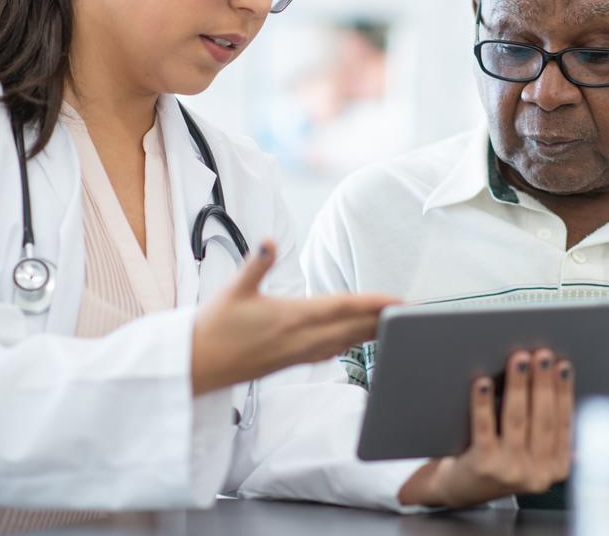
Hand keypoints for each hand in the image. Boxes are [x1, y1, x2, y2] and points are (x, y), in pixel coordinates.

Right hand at [191, 240, 397, 394]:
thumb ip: (256, 264)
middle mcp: (300, 338)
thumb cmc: (213, 327)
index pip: (341, 308)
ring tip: (394, 326)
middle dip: (382, 320)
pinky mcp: (290, 362)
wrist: (197, 367)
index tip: (397, 302)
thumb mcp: (233, 289)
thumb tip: (269, 241)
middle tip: (411, 314)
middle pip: (351, 328)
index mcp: (290, 317)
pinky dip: (348, 345)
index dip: (372, 304)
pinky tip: (356, 342)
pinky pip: (329, 352)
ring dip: (370, 334)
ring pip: (344, 342)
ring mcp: (297, 353)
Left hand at [398, 349, 573, 507]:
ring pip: (516, 418)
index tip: (562, 366)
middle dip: (543, 382)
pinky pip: (484, 427)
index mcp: (555, 469)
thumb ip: (549, 431)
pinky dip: (483, 403)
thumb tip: (564, 389)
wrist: (460, 489)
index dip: (564, 392)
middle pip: (542, 419)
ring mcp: (510, 471)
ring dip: (519, 384)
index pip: (563, 424)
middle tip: (542, 355)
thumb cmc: (497, 461)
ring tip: (518, 359)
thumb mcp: (531, 454)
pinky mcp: (484, 466)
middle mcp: (537, 474)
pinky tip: (483, 383)